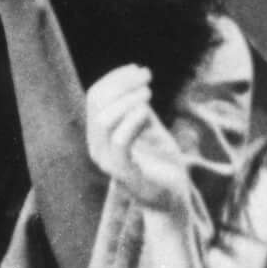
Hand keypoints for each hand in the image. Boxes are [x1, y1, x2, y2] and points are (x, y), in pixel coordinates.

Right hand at [84, 62, 193, 211]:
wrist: (171, 198)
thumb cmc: (161, 163)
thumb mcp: (149, 128)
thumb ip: (138, 109)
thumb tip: (135, 84)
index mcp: (99, 135)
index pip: (95, 97)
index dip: (115, 78)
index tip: (138, 68)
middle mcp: (96, 147)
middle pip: (97, 103)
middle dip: (121, 83)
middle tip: (147, 76)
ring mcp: (107, 161)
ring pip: (104, 120)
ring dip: (127, 99)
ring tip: (149, 92)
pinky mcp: (123, 173)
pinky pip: (120, 141)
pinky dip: (132, 120)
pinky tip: (146, 110)